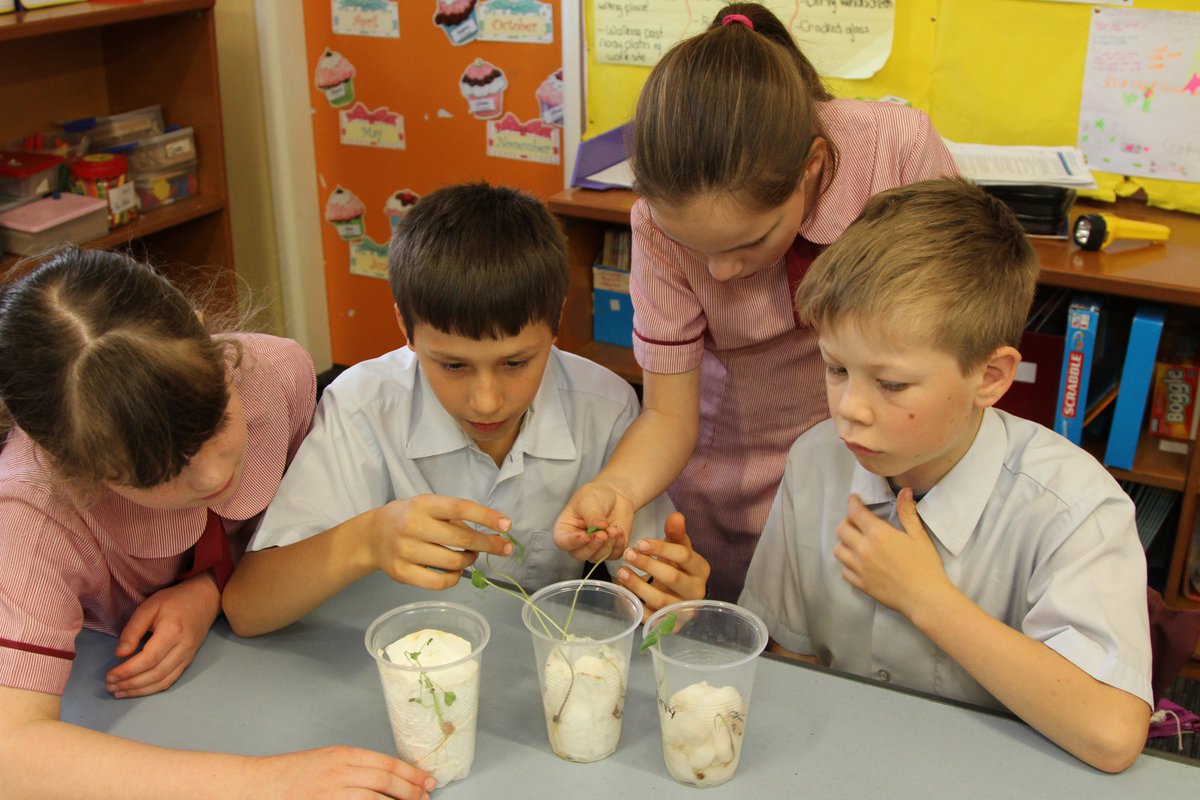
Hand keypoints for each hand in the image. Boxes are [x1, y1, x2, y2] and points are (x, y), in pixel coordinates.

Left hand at [106, 572, 220, 697]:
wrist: (205, 598)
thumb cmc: (175, 600)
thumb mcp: (149, 607)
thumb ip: (133, 630)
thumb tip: (120, 654)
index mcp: (172, 632)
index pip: (149, 659)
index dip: (128, 671)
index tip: (110, 675)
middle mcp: (183, 648)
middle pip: (155, 674)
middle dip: (130, 684)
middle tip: (110, 686)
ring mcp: (187, 656)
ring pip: (163, 681)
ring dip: (140, 690)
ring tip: (119, 692)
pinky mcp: (188, 660)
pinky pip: (170, 680)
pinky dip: (153, 689)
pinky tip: (138, 690)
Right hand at [254, 746, 435, 799]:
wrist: (255, 786)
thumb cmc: (289, 775)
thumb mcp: (326, 761)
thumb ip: (355, 768)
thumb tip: (387, 780)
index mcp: (342, 756)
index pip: (387, 764)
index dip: (411, 774)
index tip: (427, 781)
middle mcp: (339, 774)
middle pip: (386, 782)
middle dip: (411, 791)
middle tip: (425, 797)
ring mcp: (331, 795)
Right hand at [366, 495, 512, 589]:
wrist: (373, 536)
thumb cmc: (409, 518)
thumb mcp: (428, 506)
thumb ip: (455, 518)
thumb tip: (492, 536)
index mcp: (423, 504)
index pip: (460, 508)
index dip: (486, 517)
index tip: (507, 525)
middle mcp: (412, 526)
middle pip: (461, 538)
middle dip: (489, 544)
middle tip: (505, 547)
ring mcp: (405, 551)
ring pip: (453, 562)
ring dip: (470, 560)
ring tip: (471, 556)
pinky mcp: (402, 573)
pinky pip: (439, 582)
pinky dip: (455, 578)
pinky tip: (457, 572)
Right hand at [552, 480, 634, 561]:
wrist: (614, 496)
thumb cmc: (595, 496)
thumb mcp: (589, 501)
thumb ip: (592, 516)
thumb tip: (599, 527)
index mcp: (565, 530)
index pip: (563, 542)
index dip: (573, 542)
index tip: (586, 536)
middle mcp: (577, 543)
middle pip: (580, 554)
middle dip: (593, 546)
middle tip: (603, 534)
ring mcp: (593, 548)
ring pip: (597, 557)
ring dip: (607, 545)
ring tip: (614, 529)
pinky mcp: (609, 550)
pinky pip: (613, 555)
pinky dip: (618, 545)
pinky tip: (619, 531)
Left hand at [615, 512, 709, 620]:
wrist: (681, 594)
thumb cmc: (678, 566)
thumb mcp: (678, 547)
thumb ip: (676, 533)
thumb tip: (676, 515)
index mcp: (700, 569)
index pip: (684, 556)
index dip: (661, 548)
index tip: (641, 542)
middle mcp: (696, 591)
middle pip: (672, 578)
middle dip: (648, 565)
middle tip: (628, 554)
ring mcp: (683, 610)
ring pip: (660, 600)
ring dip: (638, 585)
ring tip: (621, 572)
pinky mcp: (670, 625)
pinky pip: (651, 618)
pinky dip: (636, 605)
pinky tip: (623, 592)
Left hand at [832, 489, 954, 619]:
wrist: (925, 598)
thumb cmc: (925, 565)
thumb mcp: (919, 536)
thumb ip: (907, 513)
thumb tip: (904, 491)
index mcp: (878, 535)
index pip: (856, 513)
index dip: (853, 503)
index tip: (854, 499)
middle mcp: (863, 550)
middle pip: (842, 529)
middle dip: (847, 521)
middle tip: (857, 521)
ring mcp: (859, 568)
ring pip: (838, 550)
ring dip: (844, 542)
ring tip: (855, 541)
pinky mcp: (860, 584)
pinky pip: (844, 571)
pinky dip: (847, 564)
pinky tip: (858, 562)